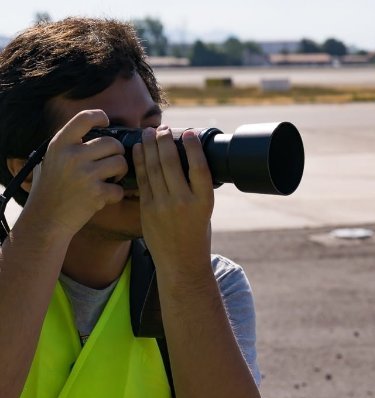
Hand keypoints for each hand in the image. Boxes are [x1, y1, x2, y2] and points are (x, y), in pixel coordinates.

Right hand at [24, 110, 127, 235]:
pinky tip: (104, 197)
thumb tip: (98, 129)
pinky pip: (120, 188)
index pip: (85, 118)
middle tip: (110, 164)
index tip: (106, 122)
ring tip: (110, 179)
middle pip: (112, 143)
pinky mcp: (96, 194)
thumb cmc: (51, 188)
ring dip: (120, 172)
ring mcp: (85, 175)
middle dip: (116, 153)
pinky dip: (116, 194)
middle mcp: (72, 156)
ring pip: (121, 162)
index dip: (100, 116)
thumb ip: (70, 145)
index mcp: (60, 144)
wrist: (46, 220)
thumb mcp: (51, 160)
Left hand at [133, 126, 213, 272]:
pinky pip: (143, 180)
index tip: (188, 132)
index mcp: (204, 201)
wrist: (180, 262)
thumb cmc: (196, 234)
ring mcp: (163, 206)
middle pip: (172, 163)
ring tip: (148, 132)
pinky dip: (140, 162)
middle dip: (165, 141)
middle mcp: (183, 201)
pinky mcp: (147, 210)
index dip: (193, 147)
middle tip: (162, 127)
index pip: (199, 167)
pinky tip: (139, 149)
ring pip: (154, 168)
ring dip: (150, 147)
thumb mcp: (205, 210)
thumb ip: (196, 188)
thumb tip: (186, 161)